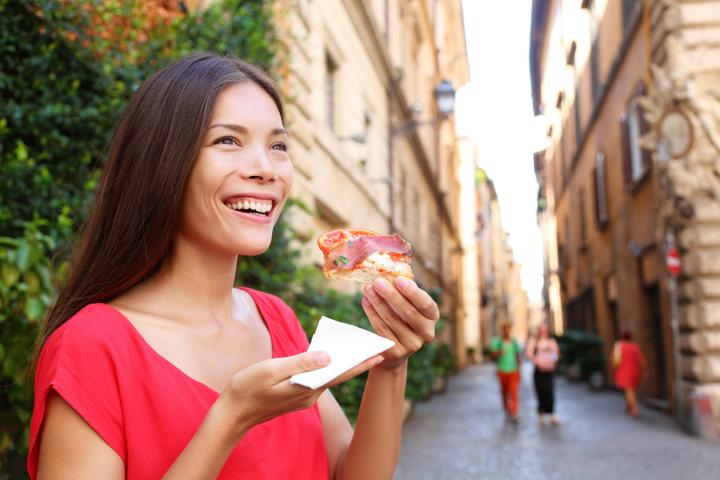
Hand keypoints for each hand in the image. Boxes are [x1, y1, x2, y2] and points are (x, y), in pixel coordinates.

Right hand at [216, 351, 382, 437]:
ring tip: (357, 347)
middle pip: (337, 375)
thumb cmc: (248, 388)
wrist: (232, 413)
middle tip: (375, 347)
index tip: (379, 354)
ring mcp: (304, 398)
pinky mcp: (297, 396)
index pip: (340, 374)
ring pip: (327, 377)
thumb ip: (300, 363)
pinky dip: (326, 367)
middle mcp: (310, 396)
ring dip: (342, 363)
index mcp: (306, 389)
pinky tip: (330, 356)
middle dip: (356, 361)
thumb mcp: (272, 370)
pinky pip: (317, 379)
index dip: (360, 363)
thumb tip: (327, 356)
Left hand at [361, 276, 439, 369]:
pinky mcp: (396, 352)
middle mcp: (426, 333)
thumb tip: (390, 271)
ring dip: (377, 302)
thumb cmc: (403, 317)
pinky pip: (381, 329)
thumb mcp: (409, 303)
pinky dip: (372, 314)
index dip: (412, 292)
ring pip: (392, 320)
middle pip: (408, 312)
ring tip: (368, 288)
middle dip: (391, 295)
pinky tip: (366, 302)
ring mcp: (412, 345)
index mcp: (432, 317)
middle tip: (377, 282)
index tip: (397, 279)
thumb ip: (404, 290)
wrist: (396, 350)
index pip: (426, 304)